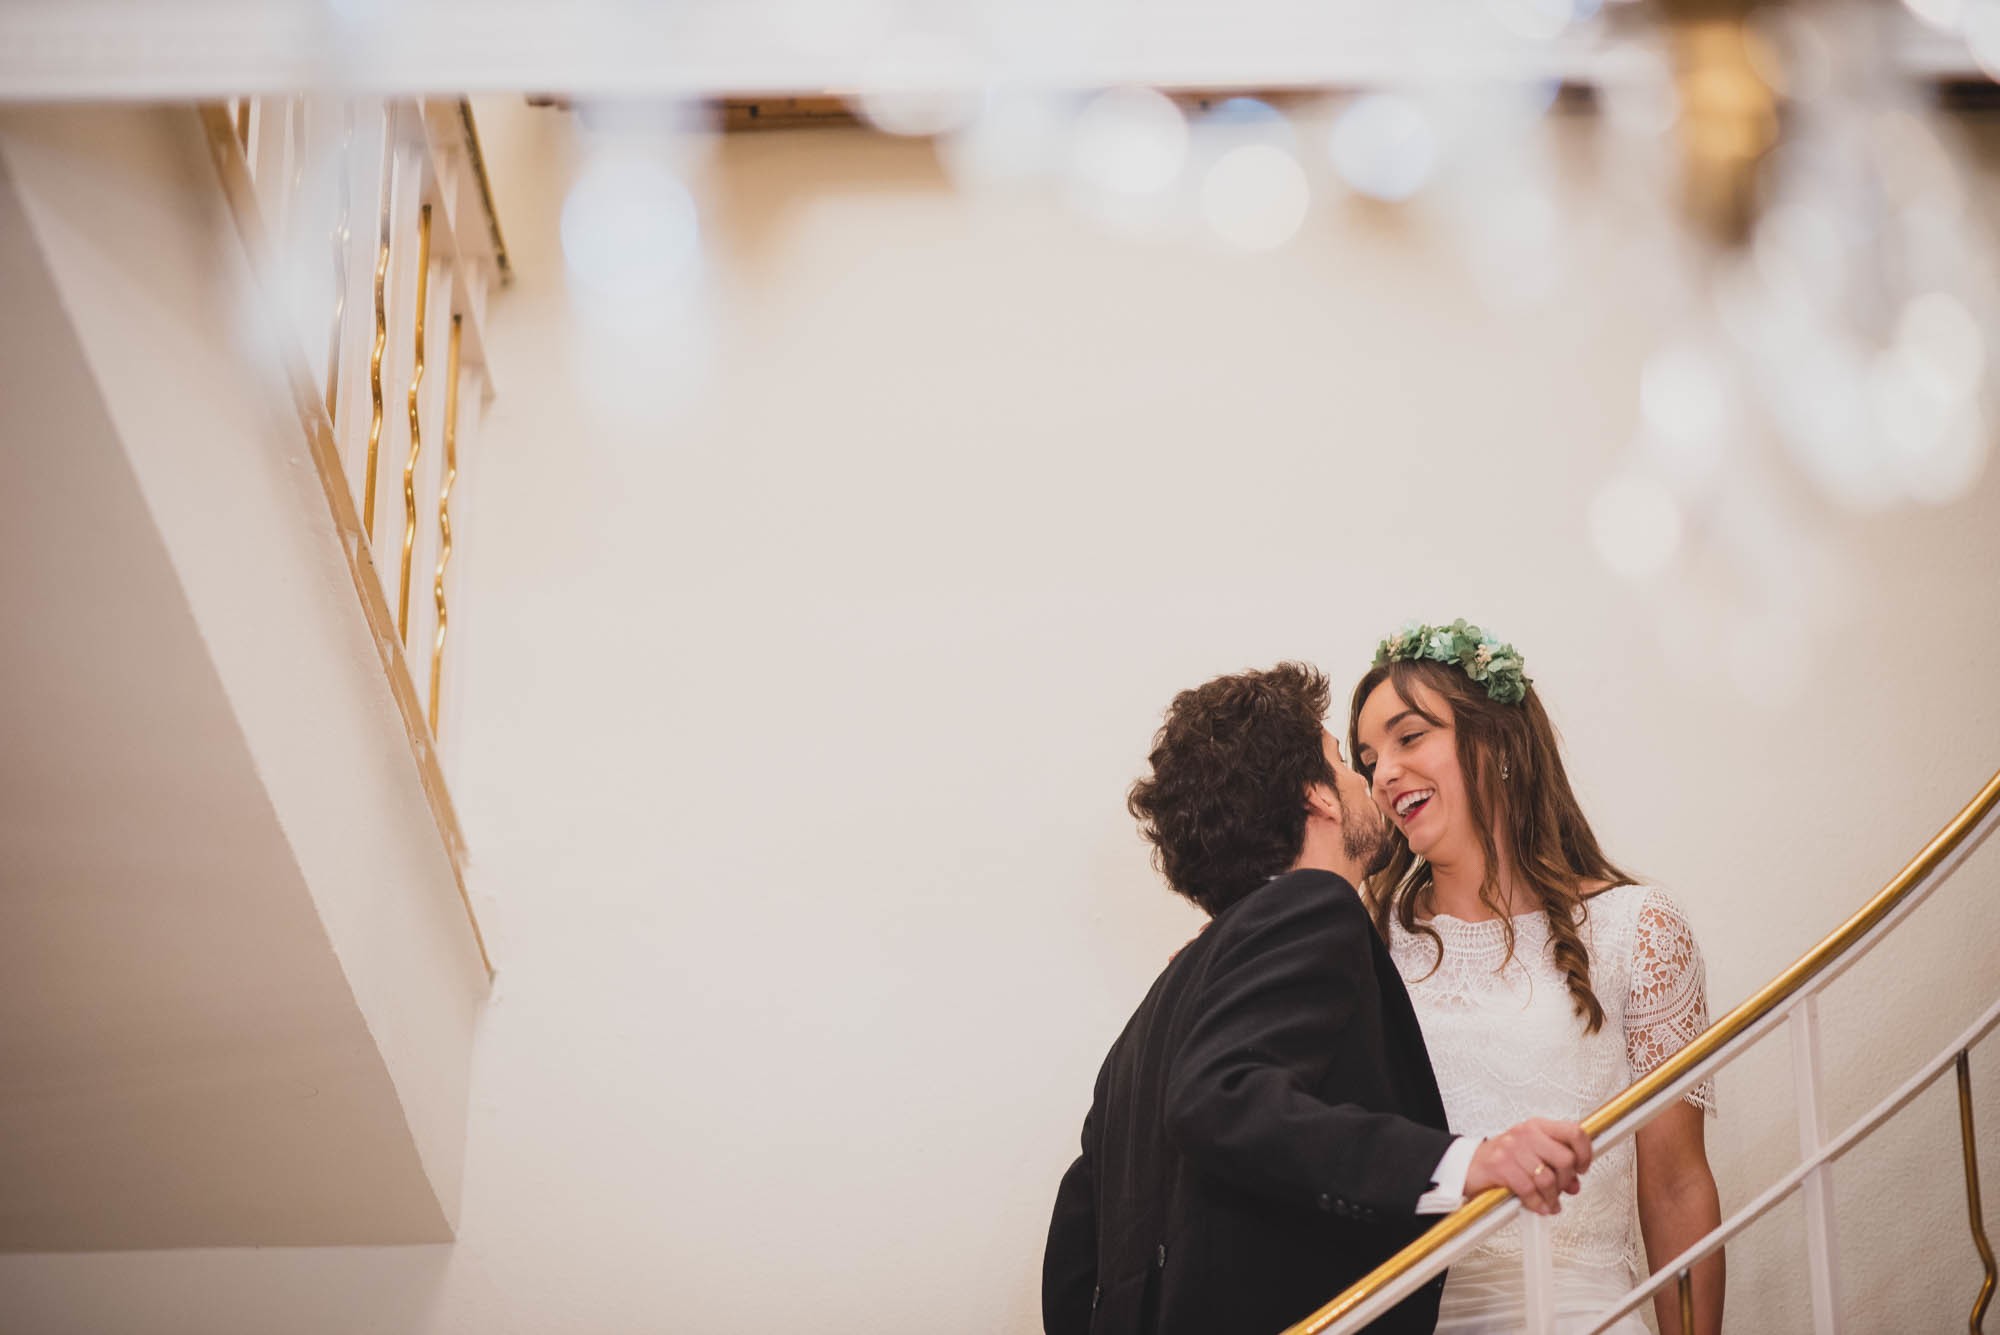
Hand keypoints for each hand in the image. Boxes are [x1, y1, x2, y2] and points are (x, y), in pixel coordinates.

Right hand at [1465, 1118, 1592, 1215]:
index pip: (1574, 1132)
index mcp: (1538, 1127)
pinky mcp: (1501, 1165)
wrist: (1468, 1165)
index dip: (1585, 1153)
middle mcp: (1526, 1134)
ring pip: (1548, 1179)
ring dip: (1552, 1197)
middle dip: (1566, 1181)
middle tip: (1562, 1189)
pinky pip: (1529, 1190)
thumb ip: (1555, 1164)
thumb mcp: (1531, 1153)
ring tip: (1549, 1202)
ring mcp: (1512, 1148)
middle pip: (1565, 1159)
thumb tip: (1575, 1182)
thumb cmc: (1502, 1159)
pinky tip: (1537, 1206)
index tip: (1582, 1167)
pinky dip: (1537, 1203)